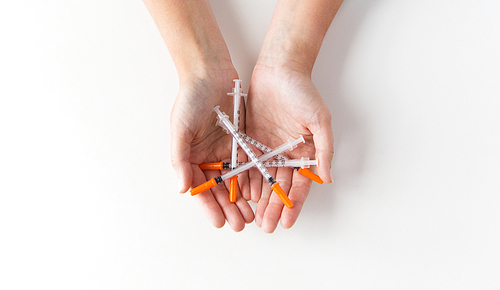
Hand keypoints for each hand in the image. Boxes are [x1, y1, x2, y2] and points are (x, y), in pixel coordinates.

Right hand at [171, 67, 253, 230]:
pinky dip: (253, 180)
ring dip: (242, 199)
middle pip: (219, 189)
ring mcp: (226, 151)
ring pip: (236, 181)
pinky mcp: (242, 142)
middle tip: (240, 224)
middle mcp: (208, 158)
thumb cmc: (190, 98)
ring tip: (252, 216)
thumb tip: (182, 188)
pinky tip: (260, 193)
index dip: (209, 207)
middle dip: (229, 208)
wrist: (210, 72)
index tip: (219, 223)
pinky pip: (249, 164)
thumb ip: (180, 158)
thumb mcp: (180, 127)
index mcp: (191, 157)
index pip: (200, 189)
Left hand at [245, 64, 333, 232]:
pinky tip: (241, 194)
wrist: (279, 69)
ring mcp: (267, 148)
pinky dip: (244, 179)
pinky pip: (247, 164)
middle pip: (279, 187)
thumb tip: (328, 178)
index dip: (293, 204)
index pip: (300, 185)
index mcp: (304, 153)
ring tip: (252, 217)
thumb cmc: (303, 92)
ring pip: (262, 180)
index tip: (287, 222)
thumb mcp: (319, 120)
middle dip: (274, 207)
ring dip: (259, 199)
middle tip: (266, 227)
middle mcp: (286, 154)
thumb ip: (324, 149)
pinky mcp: (251, 140)